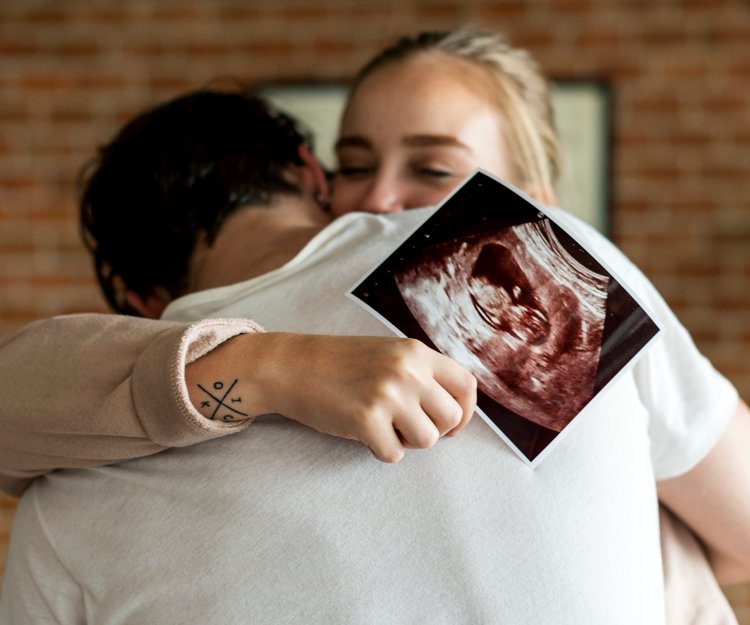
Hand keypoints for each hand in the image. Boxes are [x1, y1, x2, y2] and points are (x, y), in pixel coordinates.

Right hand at [187, 332, 476, 462]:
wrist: (292, 366)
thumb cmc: (340, 363)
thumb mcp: (388, 354)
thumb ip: (420, 373)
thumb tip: (454, 412)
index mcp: (416, 352)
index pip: (467, 385)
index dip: (465, 411)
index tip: (450, 424)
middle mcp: (407, 370)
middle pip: (450, 418)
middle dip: (433, 430)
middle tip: (406, 426)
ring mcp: (387, 394)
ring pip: (427, 440)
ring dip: (407, 441)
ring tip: (383, 426)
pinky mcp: (366, 419)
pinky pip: (394, 453)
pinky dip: (380, 450)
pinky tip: (363, 433)